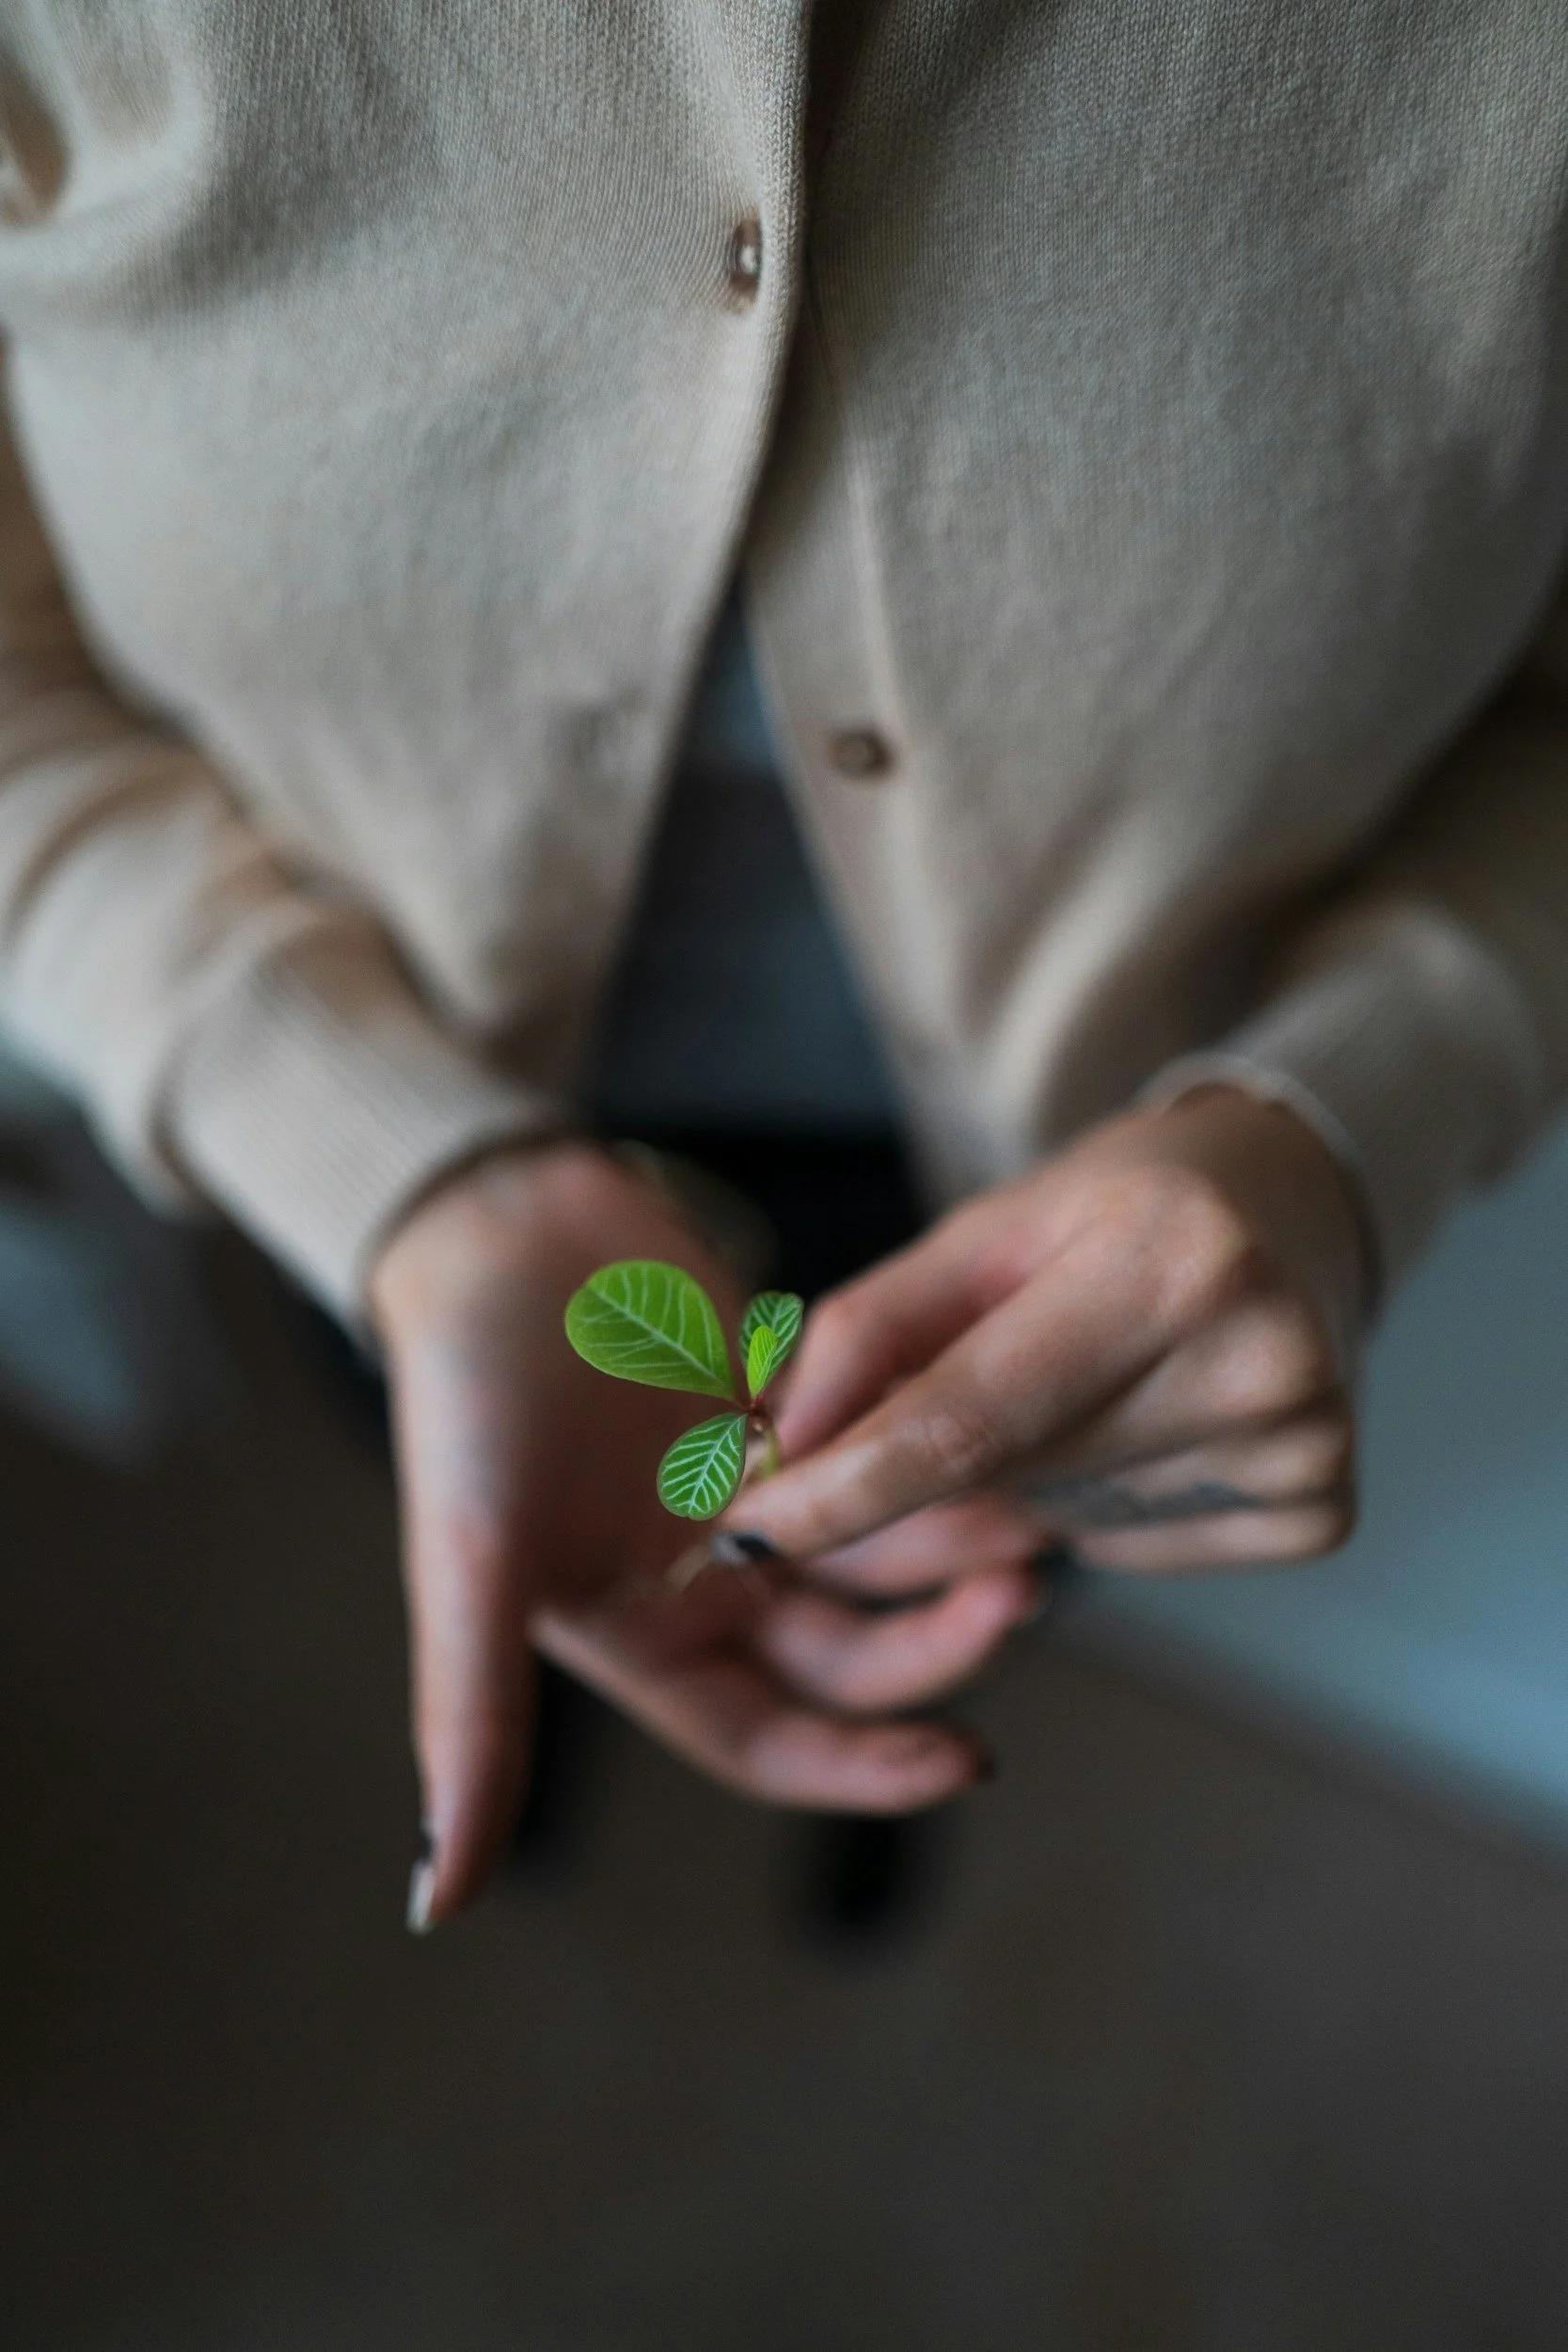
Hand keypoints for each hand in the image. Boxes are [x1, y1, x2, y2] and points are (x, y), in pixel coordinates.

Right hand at [368, 1143, 1036, 1926]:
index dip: (869, 1768)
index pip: (779, 1740)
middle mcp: (706, 1582)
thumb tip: (432, 1903)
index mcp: (643, 1640)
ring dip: (953, 1543)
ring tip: (1035, 1518)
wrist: (490, 1231)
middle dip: (939, 1638)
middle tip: (1021, 1592)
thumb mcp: (474, 1568)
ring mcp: (751, 1493)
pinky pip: (878, 1446)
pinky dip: (929, 1447)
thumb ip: (471, 1726)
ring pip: (880, 1550)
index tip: (971, 1760)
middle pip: (853, 1651)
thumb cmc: (467, 1404)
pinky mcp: (783, 1407)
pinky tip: (998, 1430)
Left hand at [720, 1088, 1366, 1574]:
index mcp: (1168, 1261)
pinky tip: (1152, 1420)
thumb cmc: (1117, 1210)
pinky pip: (1135, 1551)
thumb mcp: (985, 1232)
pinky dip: (1106, 1506)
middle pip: (1007, 1476)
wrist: (1291, 1207)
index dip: (844, 1487)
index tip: (746, 1529)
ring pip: (1063, 1522)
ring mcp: (1303, 1443)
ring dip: (1030, 1477)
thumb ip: (868, 1334)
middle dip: (938, 1461)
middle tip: (985, 1369)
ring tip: (1096, 1375)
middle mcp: (1257, 1356)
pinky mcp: (1320, 1508)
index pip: (967, 1420)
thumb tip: (773, 1454)